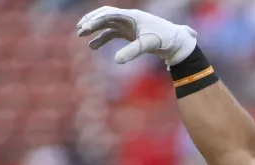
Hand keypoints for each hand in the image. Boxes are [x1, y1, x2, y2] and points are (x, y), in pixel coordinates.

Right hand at [76, 6, 196, 65]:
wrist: (175, 42)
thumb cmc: (163, 40)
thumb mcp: (147, 45)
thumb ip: (132, 52)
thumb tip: (116, 61)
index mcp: (132, 16)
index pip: (109, 14)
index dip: (95, 20)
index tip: (85, 28)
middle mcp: (128, 18)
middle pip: (104, 15)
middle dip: (91, 21)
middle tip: (79, 30)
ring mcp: (128, 25)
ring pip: (106, 24)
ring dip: (94, 28)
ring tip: (81, 35)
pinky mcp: (129, 33)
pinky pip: (111, 33)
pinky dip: (101, 38)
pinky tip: (92, 46)